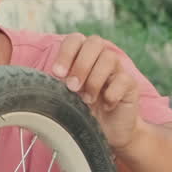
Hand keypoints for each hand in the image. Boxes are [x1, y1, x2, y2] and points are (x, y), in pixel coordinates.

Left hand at [50, 33, 141, 148]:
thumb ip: (56, 85)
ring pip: (109, 58)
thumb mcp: (66, 97)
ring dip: (94, 80)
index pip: (75, 40)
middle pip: (94, 42)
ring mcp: (118, 69)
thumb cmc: (84, 111)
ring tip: (88, 100)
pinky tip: (106, 105)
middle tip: (72, 87)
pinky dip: (112, 93)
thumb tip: (40, 82)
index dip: (66, 53)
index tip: (57, 74)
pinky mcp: (131, 84)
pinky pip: (123, 79)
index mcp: (83, 55)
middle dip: (80, 65)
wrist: (109, 132)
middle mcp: (101, 57)